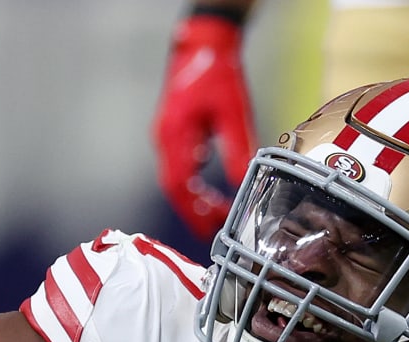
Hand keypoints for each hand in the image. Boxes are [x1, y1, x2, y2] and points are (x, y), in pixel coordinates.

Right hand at [152, 13, 257, 241]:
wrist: (203, 43)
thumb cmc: (216, 71)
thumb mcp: (233, 110)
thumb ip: (237, 147)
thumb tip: (244, 182)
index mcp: (175, 133)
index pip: (180, 184)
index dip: (195, 210)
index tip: (213, 226)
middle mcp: (165, 138)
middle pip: (174, 188)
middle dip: (193, 213)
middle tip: (215, 231)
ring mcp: (166, 137)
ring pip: (175, 181)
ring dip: (194, 201)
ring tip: (216, 217)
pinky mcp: (174, 135)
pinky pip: (179, 169)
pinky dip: (194, 186)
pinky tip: (210, 194)